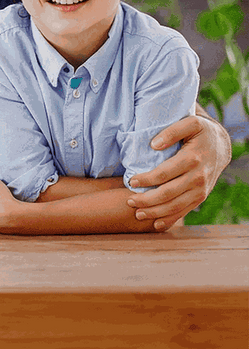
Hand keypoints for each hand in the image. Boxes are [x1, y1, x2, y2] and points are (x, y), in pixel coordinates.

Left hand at [127, 113, 231, 230]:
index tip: (131, 181)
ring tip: (137, 214)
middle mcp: (198, 177)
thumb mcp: (190, 123)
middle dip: (147, 200)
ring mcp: (201, 190)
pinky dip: (171, 220)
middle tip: (129, 201)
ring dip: (156, 212)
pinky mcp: (201, 197)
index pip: (165, 173)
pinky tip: (156, 225)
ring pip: (176, 206)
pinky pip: (185, 211)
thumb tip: (154, 145)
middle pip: (169, 194)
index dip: (147, 179)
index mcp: (193, 159)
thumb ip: (171, 131)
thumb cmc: (200, 132)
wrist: (221, 145)